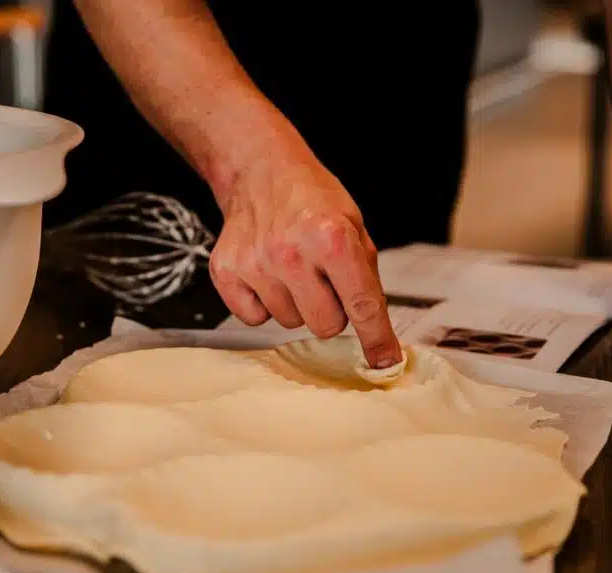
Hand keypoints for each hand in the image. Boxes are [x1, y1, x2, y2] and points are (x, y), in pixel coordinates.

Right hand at [207, 138, 401, 369]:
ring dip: (296, 303)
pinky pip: (254, 318)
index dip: (377, 339)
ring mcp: (255, 263)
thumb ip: (367, 278)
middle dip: (330, 310)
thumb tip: (379, 333)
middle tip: (323, 279)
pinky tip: (267, 273)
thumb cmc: (313, 201)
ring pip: (290, 323)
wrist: (261, 171)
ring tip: (292, 267)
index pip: (362, 305)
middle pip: (324, 326)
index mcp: (332, 238)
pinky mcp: (226, 271)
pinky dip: (264, 303)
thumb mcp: (355, 227)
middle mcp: (292, 252)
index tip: (384, 362)